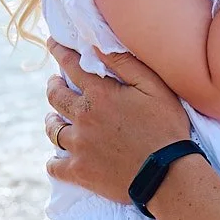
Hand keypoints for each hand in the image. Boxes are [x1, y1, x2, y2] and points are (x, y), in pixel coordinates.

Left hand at [44, 40, 189, 201]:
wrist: (167, 175)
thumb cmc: (166, 128)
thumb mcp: (155, 88)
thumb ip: (126, 64)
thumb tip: (98, 46)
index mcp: (99, 95)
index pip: (72, 67)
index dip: (60, 52)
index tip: (52, 44)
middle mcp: (82, 117)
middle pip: (55, 97)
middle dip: (53, 86)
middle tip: (55, 83)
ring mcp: (77, 146)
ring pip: (52, 130)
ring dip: (52, 121)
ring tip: (54, 119)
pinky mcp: (78, 171)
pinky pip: (54, 165)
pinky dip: (54, 161)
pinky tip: (58, 158)